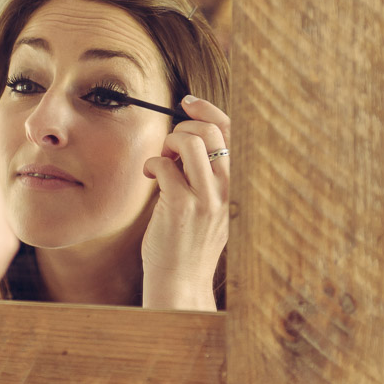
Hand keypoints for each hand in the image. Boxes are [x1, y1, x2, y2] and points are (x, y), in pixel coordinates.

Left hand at [140, 95, 229, 310]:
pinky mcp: (181, 206)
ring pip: (190, 143)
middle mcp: (226, 189)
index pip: (231, 133)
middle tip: (168, 148)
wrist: (181, 281)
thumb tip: (185, 139)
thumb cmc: (188, 242)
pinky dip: (152, 163)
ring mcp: (206, 198)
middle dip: (182, 129)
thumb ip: (204, 175)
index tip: (188, 103)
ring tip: (160, 162)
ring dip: (168, 144)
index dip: (208, 110)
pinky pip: (165, 165)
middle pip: (210, 132)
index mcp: (234, 184)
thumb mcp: (209, 206)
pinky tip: (149, 176)